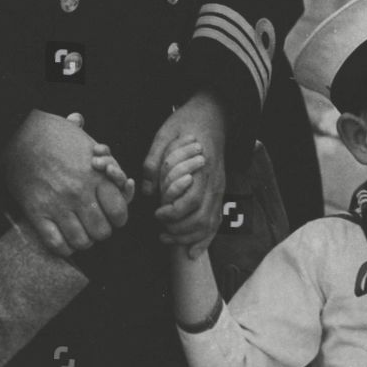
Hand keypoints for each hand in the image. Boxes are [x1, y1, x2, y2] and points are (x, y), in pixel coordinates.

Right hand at [3, 110, 129, 257]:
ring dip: (81, 240)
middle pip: (102, 232)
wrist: (19, 133)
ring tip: (77, 231)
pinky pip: (56, 244)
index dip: (117, 217)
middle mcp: (81, 193)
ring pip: (82, 242)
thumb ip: (102, 154)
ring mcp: (59, 205)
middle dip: (99, 230)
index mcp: (97, 177)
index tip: (109, 215)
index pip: (119, 212)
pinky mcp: (37, 212)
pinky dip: (62, 247)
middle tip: (91, 223)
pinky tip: (61, 238)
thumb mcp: (84, 140)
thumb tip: (105, 153)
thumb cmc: (53, 133)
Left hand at [143, 93, 225, 258]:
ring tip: (167, 239)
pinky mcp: (219, 193)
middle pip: (202, 218)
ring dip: (190, 238)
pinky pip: (216, 221)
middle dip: (180, 230)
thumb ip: (154, 161)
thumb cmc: (186, 123)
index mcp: (202, 167)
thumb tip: (148, 191)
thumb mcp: (164, 134)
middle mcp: (214, 182)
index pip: (192, 200)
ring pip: (210, 223)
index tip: (157, 214)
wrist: (213, 115)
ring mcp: (219, 188)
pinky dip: (206, 239)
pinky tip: (193, 251)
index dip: (174, 213)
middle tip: (160, 231)